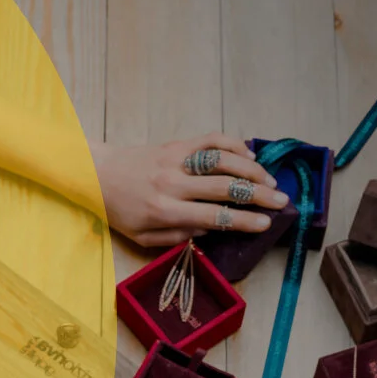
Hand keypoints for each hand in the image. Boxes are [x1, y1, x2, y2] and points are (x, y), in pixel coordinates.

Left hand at [90, 131, 289, 246]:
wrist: (94, 174)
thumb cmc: (120, 211)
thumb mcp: (142, 237)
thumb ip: (176, 237)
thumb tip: (209, 231)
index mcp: (165, 210)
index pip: (213, 216)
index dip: (243, 220)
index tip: (265, 224)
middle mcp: (173, 183)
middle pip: (224, 187)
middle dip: (258, 195)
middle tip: (282, 201)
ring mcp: (175, 159)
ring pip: (221, 159)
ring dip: (251, 168)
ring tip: (270, 180)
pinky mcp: (175, 144)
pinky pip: (210, 140)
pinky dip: (233, 144)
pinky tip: (248, 155)